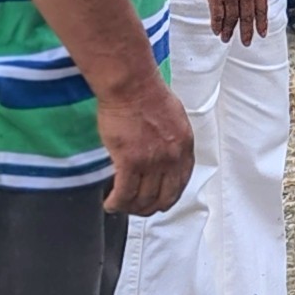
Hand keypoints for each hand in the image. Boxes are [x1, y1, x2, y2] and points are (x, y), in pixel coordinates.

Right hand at [98, 74, 193, 216]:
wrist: (132, 86)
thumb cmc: (148, 94)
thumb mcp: (174, 117)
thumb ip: (172, 140)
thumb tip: (165, 154)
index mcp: (185, 146)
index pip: (181, 183)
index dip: (169, 197)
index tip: (159, 201)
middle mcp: (172, 158)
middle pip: (163, 197)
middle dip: (149, 208)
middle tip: (136, 208)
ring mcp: (152, 162)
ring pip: (143, 199)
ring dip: (130, 207)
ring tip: (120, 206)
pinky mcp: (130, 162)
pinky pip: (124, 193)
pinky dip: (116, 203)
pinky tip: (110, 203)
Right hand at [195, 0, 267, 44]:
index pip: (262, 8)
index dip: (261, 23)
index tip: (261, 33)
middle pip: (247, 16)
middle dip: (247, 32)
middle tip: (246, 42)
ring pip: (231, 18)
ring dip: (229, 30)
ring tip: (227, 38)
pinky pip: (217, 14)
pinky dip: (217, 24)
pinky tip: (217, 30)